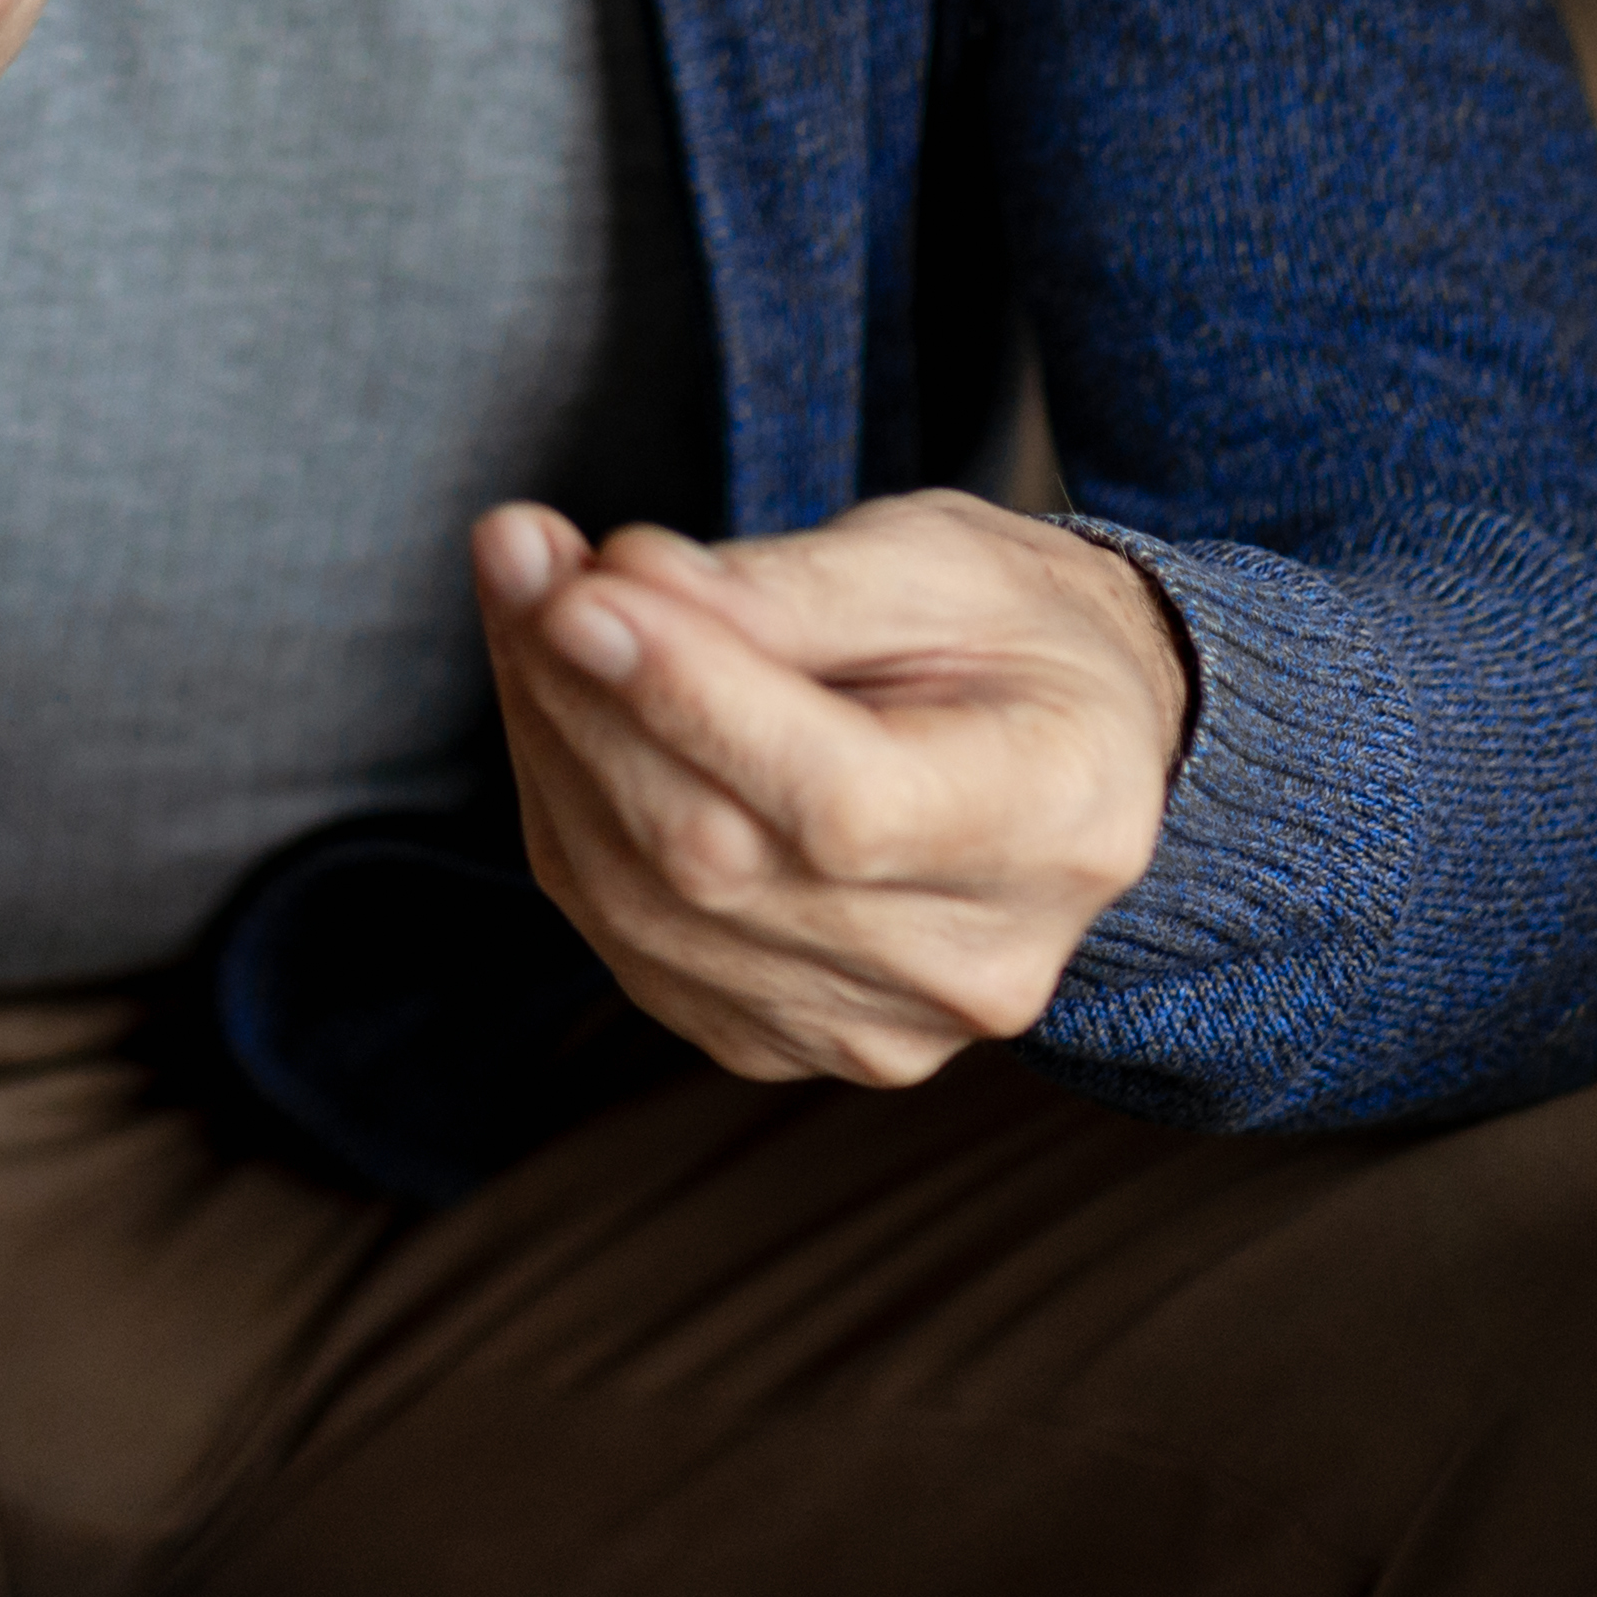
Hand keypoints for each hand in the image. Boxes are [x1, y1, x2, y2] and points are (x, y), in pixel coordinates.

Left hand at [472, 488, 1188, 1085]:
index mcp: (1056, 823)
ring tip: (528, 597)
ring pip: (644, 908)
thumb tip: (618, 585)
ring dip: (551, 743)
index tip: (581, 586)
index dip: (690, 699)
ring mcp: (878, 1028)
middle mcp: (977, 964)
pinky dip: (568, 810)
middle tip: (522, 554)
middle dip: (585, 697)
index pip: (839, 801)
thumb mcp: (941, 559)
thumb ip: (788, 585)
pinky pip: (628, 938)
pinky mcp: (787, 1042)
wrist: (1075, 752)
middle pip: (717, 861)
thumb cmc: (1016, 633)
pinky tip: (558, 700)